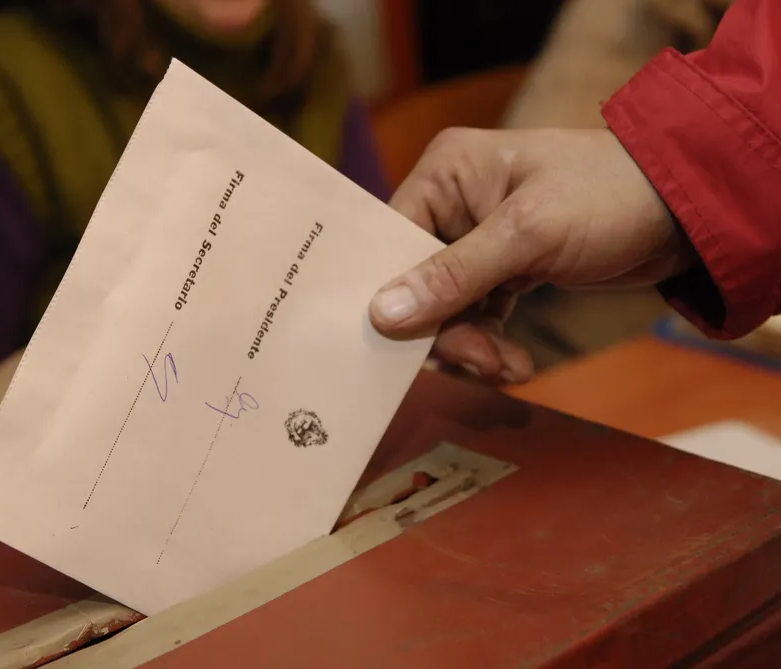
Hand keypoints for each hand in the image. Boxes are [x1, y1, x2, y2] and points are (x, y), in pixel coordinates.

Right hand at [369, 128, 696, 382]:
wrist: (690, 212)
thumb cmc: (609, 197)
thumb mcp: (528, 235)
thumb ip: (454, 276)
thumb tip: (381, 315)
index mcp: (447, 172)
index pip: (392, 239)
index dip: (390, 292)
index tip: (401, 345)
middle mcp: (455, 201)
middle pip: (417, 279)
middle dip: (445, 328)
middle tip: (476, 363)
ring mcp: (481, 237)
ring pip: (448, 305)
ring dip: (472, 344)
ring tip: (504, 368)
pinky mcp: (508, 266)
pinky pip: (479, 312)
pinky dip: (492, 342)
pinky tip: (514, 365)